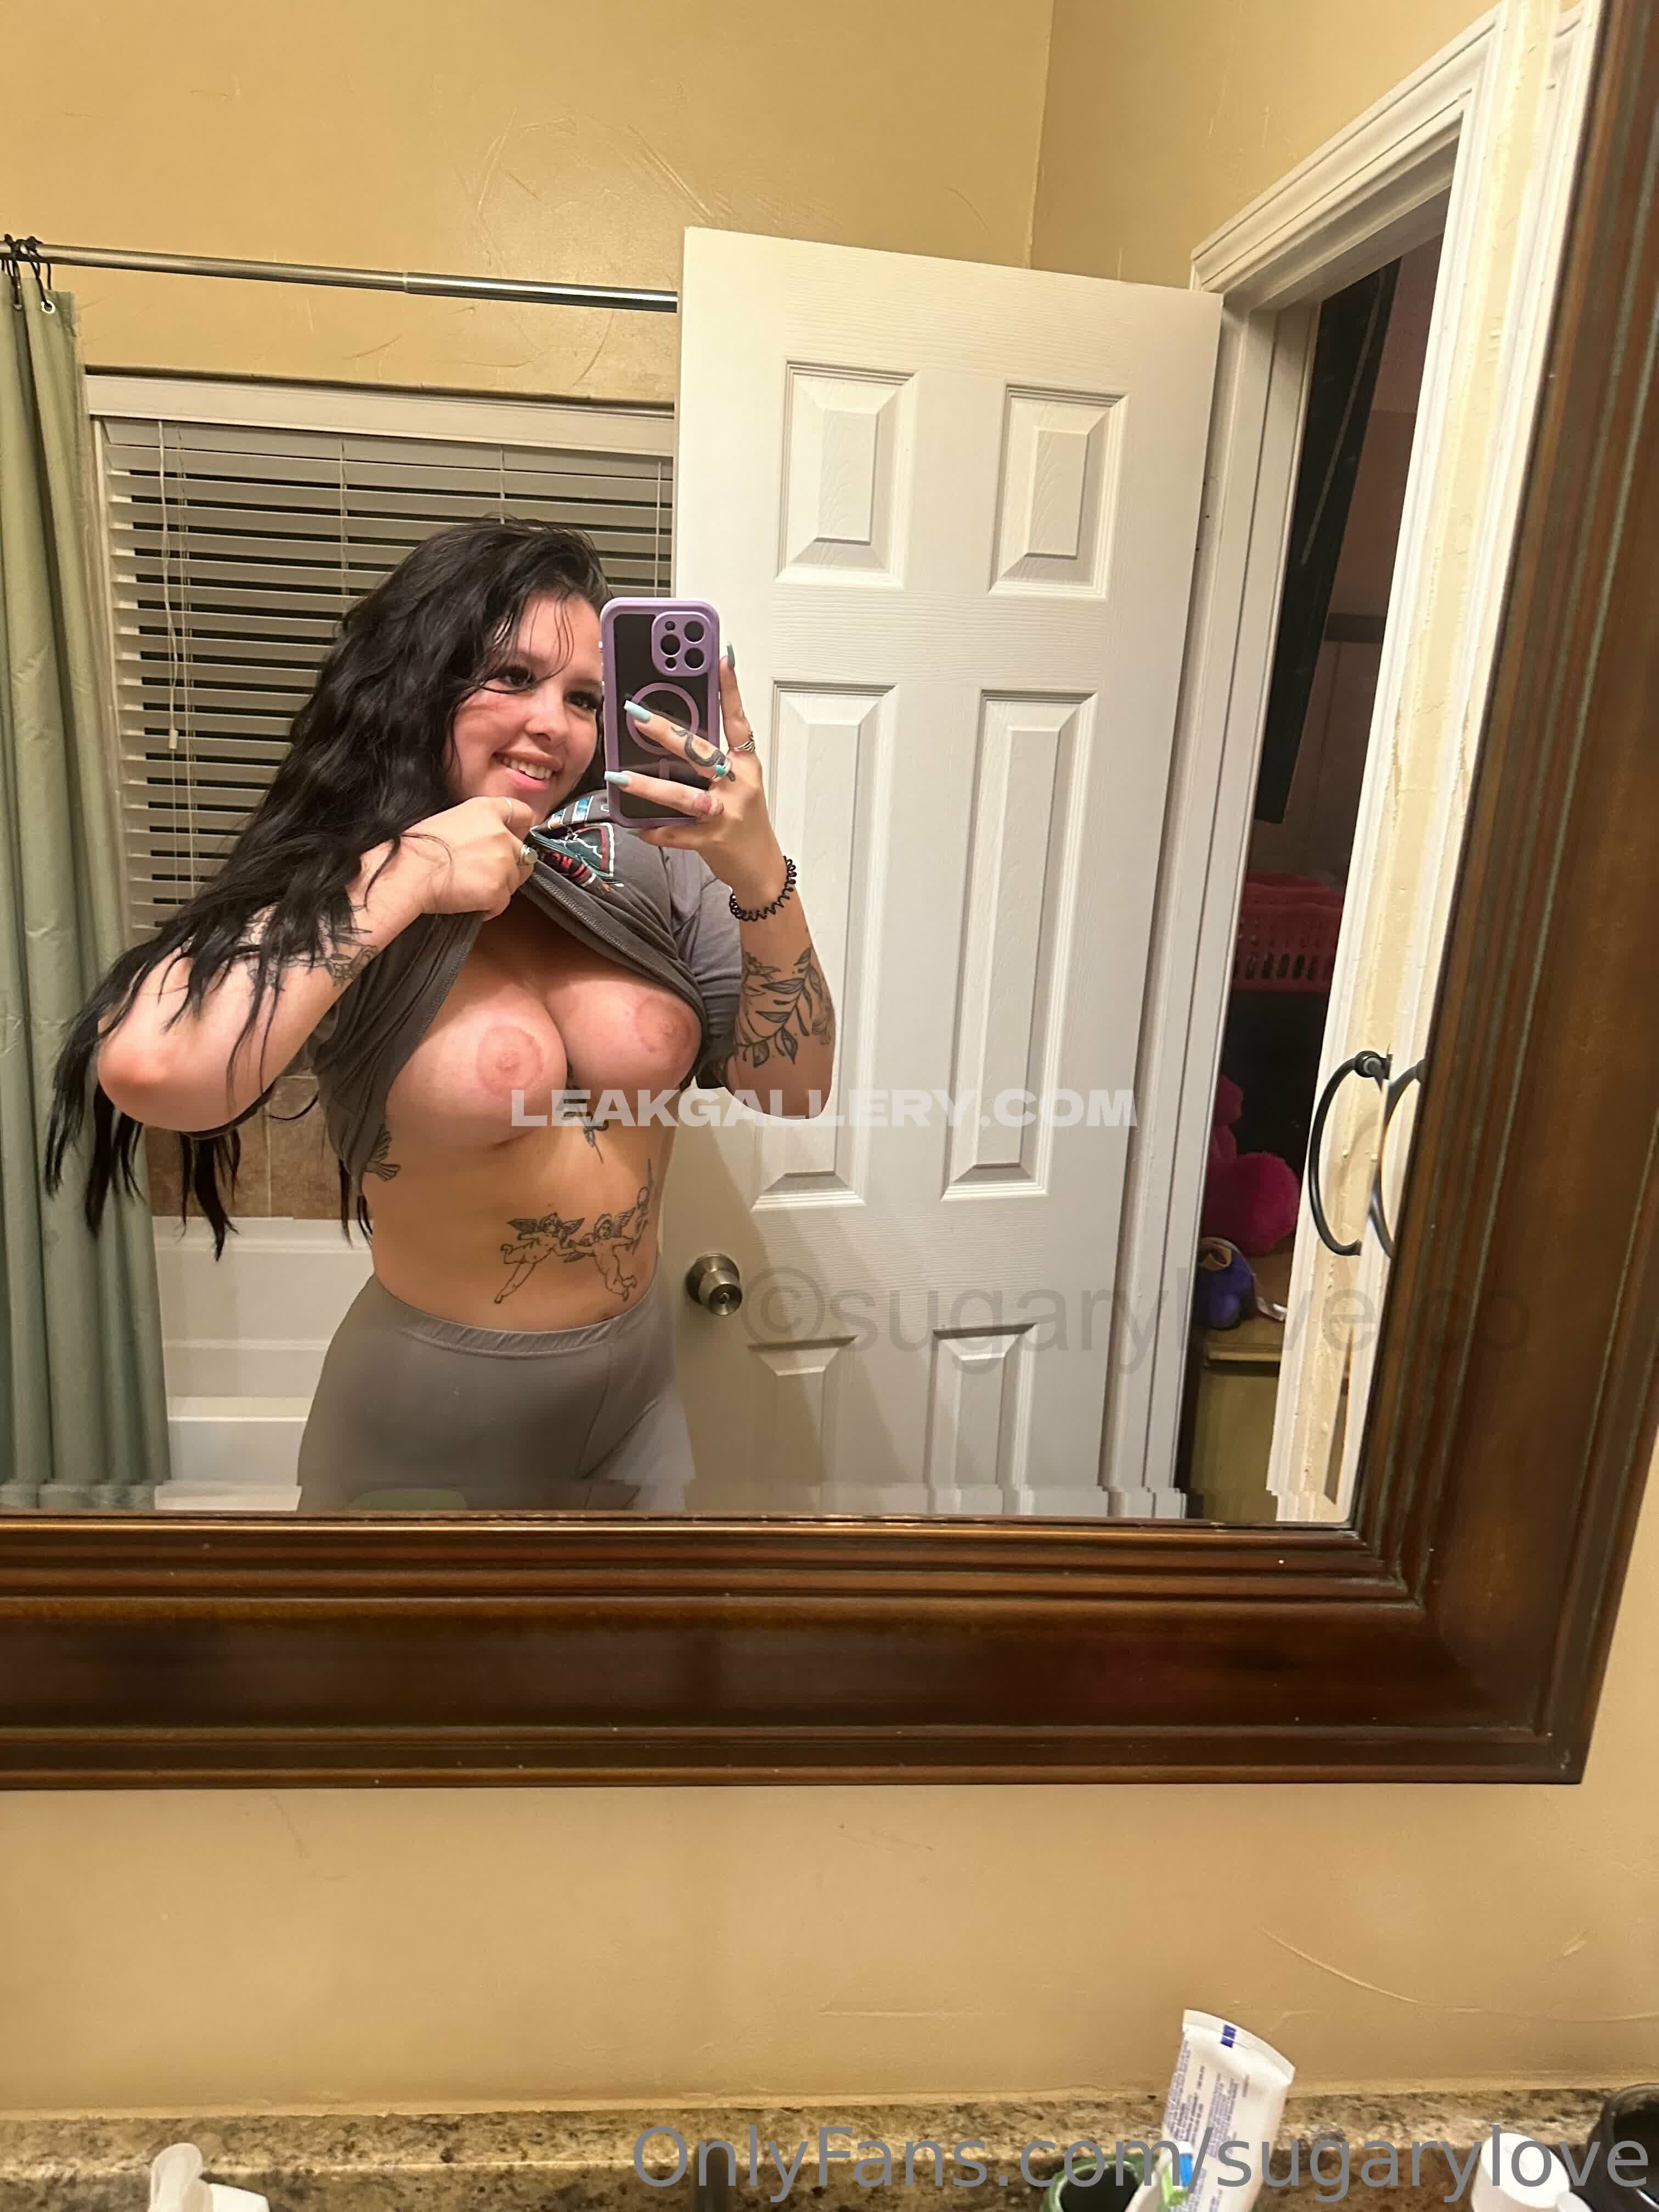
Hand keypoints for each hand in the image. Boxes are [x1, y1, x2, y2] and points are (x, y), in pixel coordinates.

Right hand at [391, 795, 538, 916]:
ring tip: (470, 889)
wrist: (407, 873)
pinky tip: (468, 903)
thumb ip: (476, 826)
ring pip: (515, 880)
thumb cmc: (416, 848)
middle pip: (523, 853)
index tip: (516, 836)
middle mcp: (500, 834)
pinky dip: (488, 907)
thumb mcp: (449, 820)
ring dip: (498, 887)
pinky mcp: (498, 890)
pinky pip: (501, 903)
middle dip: (511, 865)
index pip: (522, 813)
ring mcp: (503, 863)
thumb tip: (483, 839)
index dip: (520, 828)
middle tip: (486, 873)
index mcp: (486, 810)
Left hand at [611, 654, 787, 907]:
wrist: (761, 866)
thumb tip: (671, 735)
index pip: (738, 720)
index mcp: (745, 765)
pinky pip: (677, 834)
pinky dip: (655, 830)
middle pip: (700, 752)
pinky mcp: (712, 840)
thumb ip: (710, 760)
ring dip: (648, 787)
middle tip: (635, 714)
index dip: (730, 689)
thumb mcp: (735, 783)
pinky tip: (636, 825)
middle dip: (666, 732)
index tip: (720, 658)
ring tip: (619, 777)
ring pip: (684, 796)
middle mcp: (737, 785)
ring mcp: (726, 813)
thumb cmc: (743, 819)